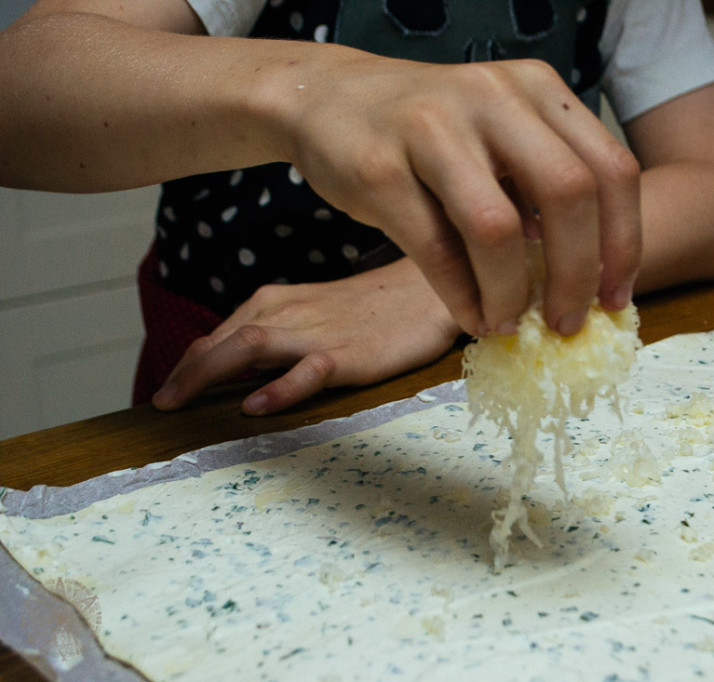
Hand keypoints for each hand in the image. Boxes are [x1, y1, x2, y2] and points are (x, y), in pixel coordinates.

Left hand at [152, 258, 461, 414]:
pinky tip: (254, 407)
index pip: (220, 334)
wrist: (428, 292)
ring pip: (249, 347)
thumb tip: (241, 373)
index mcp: (279, 303)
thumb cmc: (374, 308)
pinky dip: (278, 388)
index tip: (168, 392)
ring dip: (207, 375)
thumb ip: (280, 337)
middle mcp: (289, 313)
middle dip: (185, 372)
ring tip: (180, 405)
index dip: (188, 363)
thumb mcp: (316, 314)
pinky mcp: (349, 354)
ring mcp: (318, 333)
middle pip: (223, 341)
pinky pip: (307, 371)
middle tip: (160, 406)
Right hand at [262, 52, 641, 336]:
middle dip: (577, 275)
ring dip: (511, 294)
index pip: (611, 169)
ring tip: (508, 324)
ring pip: (498, 228)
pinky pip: (436, 250)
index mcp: (537, 89)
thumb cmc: (427, 132)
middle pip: (568, 194)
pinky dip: (462, 297)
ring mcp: (432, 127)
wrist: (327, 99)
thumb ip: (542, 186)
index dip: (623, 243)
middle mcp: (493, 98)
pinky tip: (472, 316)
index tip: (616, 297)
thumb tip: (589, 276)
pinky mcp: (380, 166)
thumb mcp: (498, 134)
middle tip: (567, 322)